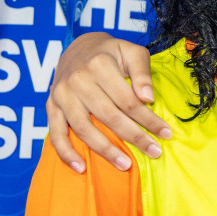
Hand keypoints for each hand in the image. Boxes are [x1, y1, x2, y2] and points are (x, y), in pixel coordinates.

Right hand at [46, 34, 168, 171]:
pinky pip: (56, 133)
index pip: (128, 100)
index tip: (165, 134)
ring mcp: (62, 94)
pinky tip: (81, 167)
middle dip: (134, 137)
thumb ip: (142, 73)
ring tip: (125, 164)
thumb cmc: (111, 53)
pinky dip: (66, 153)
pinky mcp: (51, 106)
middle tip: (154, 152)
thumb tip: (148, 98)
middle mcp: (78, 80)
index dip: (148, 119)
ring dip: (105, 150)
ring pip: (84, 128)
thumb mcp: (131, 52)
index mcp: (100, 65)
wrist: (77, 48)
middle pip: (109, 116)